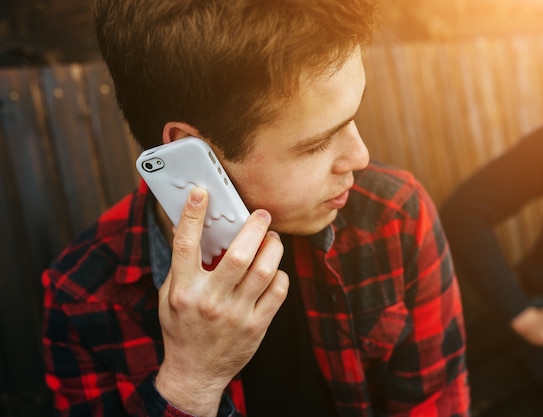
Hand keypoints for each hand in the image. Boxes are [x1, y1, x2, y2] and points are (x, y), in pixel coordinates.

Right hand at [155, 188, 288, 415]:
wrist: (196, 372)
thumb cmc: (182, 329)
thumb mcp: (169, 297)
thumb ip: (181, 266)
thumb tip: (187, 227)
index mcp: (183, 290)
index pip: (185, 245)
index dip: (192, 215)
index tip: (201, 192)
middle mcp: (210, 301)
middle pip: (239, 255)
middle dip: (255, 227)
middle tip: (262, 214)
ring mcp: (236, 314)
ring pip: (265, 270)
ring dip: (273, 247)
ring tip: (272, 239)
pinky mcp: (257, 325)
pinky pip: (278, 290)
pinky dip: (280, 274)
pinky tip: (274, 269)